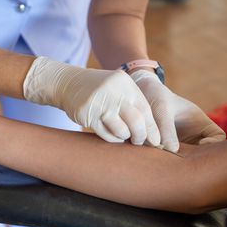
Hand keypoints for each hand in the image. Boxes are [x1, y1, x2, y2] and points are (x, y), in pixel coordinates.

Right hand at [23, 57, 160, 145]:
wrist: (69, 83)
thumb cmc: (100, 89)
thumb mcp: (117, 87)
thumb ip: (133, 103)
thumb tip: (152, 131)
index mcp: (125, 84)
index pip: (145, 109)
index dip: (152, 127)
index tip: (157, 140)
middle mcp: (113, 92)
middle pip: (136, 121)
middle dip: (141, 136)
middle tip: (140, 142)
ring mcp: (99, 104)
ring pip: (121, 130)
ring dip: (124, 137)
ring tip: (124, 137)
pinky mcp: (87, 115)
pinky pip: (105, 134)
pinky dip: (112, 138)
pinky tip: (113, 136)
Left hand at [131, 69, 225, 151]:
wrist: (140, 96)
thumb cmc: (156, 97)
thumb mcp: (162, 110)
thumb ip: (167, 128)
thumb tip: (172, 149)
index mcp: (200, 123)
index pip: (218, 137)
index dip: (214, 144)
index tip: (200, 144)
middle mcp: (193, 135)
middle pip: (203, 152)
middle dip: (196, 158)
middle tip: (182, 159)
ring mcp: (181, 143)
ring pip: (187, 158)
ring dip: (180, 161)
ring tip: (168, 158)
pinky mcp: (166, 148)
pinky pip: (171, 158)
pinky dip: (167, 159)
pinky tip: (158, 157)